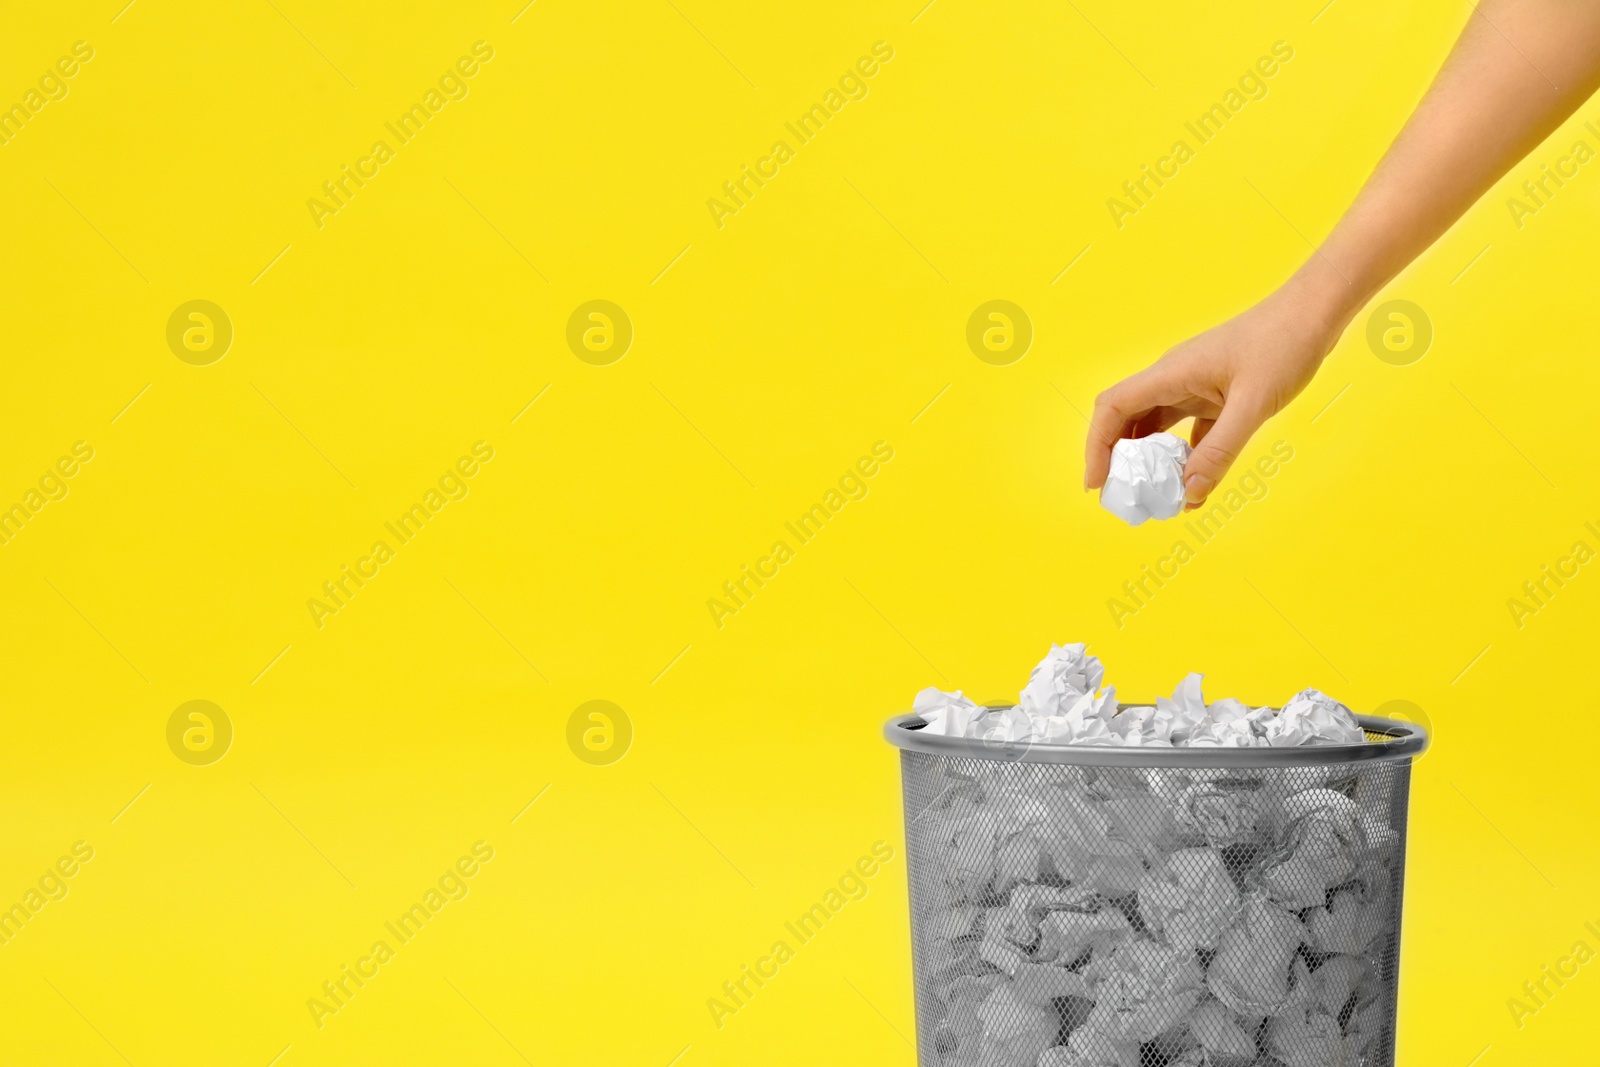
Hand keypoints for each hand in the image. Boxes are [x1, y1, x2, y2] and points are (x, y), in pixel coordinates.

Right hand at [1084, 284, 1340, 508]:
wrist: (1313, 313)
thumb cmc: (1284, 345)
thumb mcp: (1253, 404)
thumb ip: (1220, 450)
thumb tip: (1190, 492)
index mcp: (1171, 373)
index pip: (1113, 408)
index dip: (1097, 446)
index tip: (1097, 483)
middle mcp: (1173, 378)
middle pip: (1126, 419)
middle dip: (1118, 459)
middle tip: (1124, 496)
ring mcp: (1192, 385)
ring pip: (1155, 427)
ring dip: (1152, 460)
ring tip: (1157, 495)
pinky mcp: (1214, 393)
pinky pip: (1186, 430)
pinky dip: (1185, 456)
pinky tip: (1195, 481)